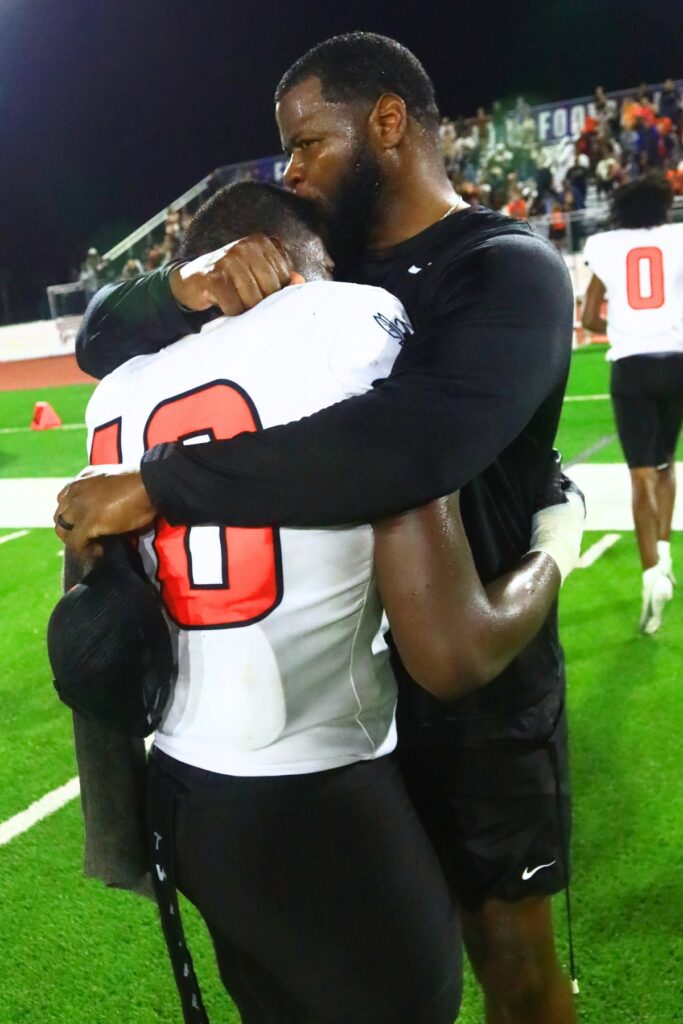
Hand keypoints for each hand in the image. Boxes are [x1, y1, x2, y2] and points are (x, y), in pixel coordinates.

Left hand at [54, 466, 156, 556]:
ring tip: (93, 547)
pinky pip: (76, 542)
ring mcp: (80, 506)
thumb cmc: (143, 482)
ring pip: (62, 530)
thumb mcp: (116, 483)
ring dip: (75, 541)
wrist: (152, 483)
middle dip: (72, 529)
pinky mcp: (88, 522)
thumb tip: (107, 511)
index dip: (74, 515)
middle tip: (90, 538)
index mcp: (83, 478)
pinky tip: (100, 552)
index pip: (65, 499)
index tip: (89, 523)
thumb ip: (105, 493)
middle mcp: (76, 490)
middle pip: (60, 515)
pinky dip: (85, 550)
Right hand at [170, 234, 302, 314]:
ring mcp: (228, 260)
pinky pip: (233, 306)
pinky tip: (222, 303)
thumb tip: (300, 281)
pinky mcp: (213, 277)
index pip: (284, 278)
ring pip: (253, 300)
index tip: (261, 294)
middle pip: (270, 290)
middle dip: (260, 303)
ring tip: (235, 300)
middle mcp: (245, 246)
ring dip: (244, 309)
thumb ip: (280, 276)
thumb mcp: (257, 272)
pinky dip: (230, 311)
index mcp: (261, 242)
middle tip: (246, 300)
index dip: (275, 294)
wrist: (192, 280)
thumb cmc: (232, 279)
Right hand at [530, 452, 585, 583]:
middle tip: (530, 493)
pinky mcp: (565, 542)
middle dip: (546, 492)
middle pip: (559, 495)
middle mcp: (579, 512)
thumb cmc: (550, 521)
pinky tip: (532, 526)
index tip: (534, 478)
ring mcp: (573, 529)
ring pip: (555, 511)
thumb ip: (552, 470)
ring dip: (544, 509)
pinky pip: (552, 525)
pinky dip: (544, 522)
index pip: (562, 479)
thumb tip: (555, 452)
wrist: (553, 555)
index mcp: (578, 497)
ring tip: (529, 510)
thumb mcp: (549, 491)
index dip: (547, 476)